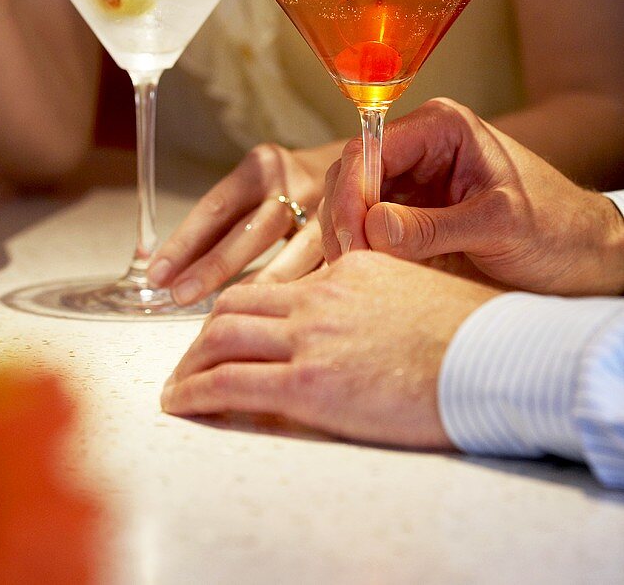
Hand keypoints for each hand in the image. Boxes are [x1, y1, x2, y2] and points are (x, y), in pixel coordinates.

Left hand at [147, 140, 344, 304]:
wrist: (366, 166)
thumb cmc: (294, 186)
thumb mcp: (260, 183)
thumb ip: (222, 219)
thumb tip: (161, 265)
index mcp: (265, 167)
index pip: (217, 207)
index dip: (185, 242)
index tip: (158, 273)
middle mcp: (297, 185)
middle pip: (249, 230)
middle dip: (212, 268)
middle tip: (181, 296)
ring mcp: (330, 213)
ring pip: (289, 257)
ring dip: (253, 288)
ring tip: (221, 317)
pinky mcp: (355, 239)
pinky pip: (320, 271)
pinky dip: (294, 295)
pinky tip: (273, 320)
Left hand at [162, 251, 496, 445]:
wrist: (492, 357)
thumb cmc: (472, 335)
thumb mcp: (417, 296)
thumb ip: (377, 301)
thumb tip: (363, 330)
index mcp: (348, 268)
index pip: (278, 285)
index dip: (247, 310)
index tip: (234, 331)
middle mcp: (320, 294)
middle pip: (237, 304)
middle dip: (206, 334)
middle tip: (195, 359)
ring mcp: (311, 334)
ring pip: (222, 336)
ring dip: (192, 363)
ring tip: (180, 387)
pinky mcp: (307, 382)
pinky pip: (230, 382)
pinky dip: (196, 393)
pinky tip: (181, 404)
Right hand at [321, 98, 623, 295]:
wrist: (583, 254)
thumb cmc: (556, 229)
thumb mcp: (499, 226)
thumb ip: (434, 227)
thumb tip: (372, 227)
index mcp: (441, 127)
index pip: (369, 150)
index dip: (351, 196)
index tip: (353, 242)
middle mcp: (420, 145)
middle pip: (352, 174)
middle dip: (345, 220)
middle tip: (349, 266)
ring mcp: (412, 178)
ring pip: (353, 201)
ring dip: (347, 237)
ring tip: (356, 275)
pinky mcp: (410, 210)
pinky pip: (368, 223)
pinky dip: (360, 248)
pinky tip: (361, 273)